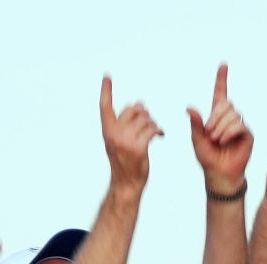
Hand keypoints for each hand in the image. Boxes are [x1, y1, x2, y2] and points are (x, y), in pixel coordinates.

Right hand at [100, 76, 163, 191]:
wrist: (126, 184)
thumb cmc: (124, 162)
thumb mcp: (118, 141)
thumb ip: (125, 123)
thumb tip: (139, 103)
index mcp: (107, 131)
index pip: (104, 106)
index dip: (106, 90)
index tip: (107, 76)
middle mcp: (114, 134)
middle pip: (132, 110)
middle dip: (143, 112)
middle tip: (149, 121)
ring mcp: (125, 141)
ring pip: (145, 119)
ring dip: (153, 123)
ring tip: (155, 130)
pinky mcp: (138, 148)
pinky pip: (152, 129)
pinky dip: (159, 130)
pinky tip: (161, 135)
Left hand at [187, 64, 252, 192]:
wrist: (219, 174)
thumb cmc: (208, 158)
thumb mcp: (196, 139)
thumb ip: (195, 123)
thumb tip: (189, 107)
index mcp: (216, 116)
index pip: (220, 93)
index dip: (221, 79)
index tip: (223, 64)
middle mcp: (230, 118)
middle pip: (226, 104)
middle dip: (215, 117)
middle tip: (209, 133)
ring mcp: (240, 125)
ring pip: (232, 114)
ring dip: (220, 127)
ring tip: (216, 140)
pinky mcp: (247, 134)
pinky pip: (239, 125)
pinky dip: (229, 132)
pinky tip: (224, 141)